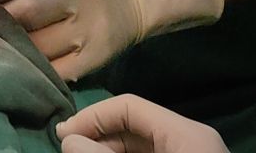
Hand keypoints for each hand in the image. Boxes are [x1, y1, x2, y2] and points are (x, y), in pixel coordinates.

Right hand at [56, 95, 228, 152]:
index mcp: (186, 131)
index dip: (92, 115)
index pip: (129, 105)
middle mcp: (191, 138)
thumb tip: (68, 139)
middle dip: (98, 135)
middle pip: (135, 125)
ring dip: (110, 148)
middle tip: (68, 150)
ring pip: (142, 144)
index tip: (64, 135)